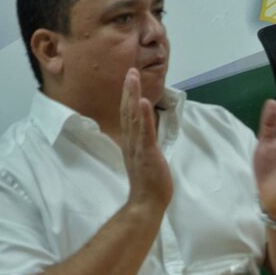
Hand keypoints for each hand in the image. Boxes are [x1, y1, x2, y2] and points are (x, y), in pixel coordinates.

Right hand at [119, 68, 172, 212]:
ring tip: (132, 77)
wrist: (146, 203)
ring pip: (133, 117)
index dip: (128, 97)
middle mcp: (131, 141)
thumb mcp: (144, 159)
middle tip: (130, 70)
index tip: (130, 80)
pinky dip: (144, 116)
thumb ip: (142, 145)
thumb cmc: (148, 183)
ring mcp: (138, 146)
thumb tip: (144, 134)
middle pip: (127, 111)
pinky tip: (143, 102)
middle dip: (129, 90)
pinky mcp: (146, 152)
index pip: (128, 115)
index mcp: (131, 142)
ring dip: (133, 96)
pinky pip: (144, 132)